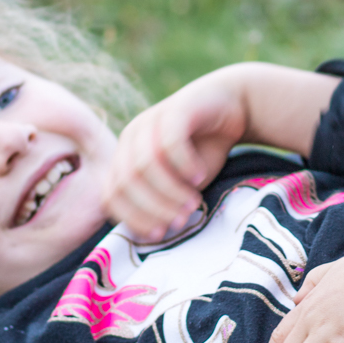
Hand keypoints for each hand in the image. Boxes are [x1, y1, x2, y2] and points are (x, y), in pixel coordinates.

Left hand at [105, 70, 248, 238]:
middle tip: (181, 221)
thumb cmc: (203, 151)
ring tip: (193, 204)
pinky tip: (200, 176)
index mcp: (124, 156)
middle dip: (153, 208)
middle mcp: (130, 136)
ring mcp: (150, 119)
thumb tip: (152, 236)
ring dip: (171, 192)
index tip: (160, 235)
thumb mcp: (179, 183)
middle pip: (126, 182)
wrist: (233, 106)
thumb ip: (162, 202)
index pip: (110, 195)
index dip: (132, 219)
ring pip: (146, 165)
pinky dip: (185, 167)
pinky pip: (171, 144)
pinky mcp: (175, 109)